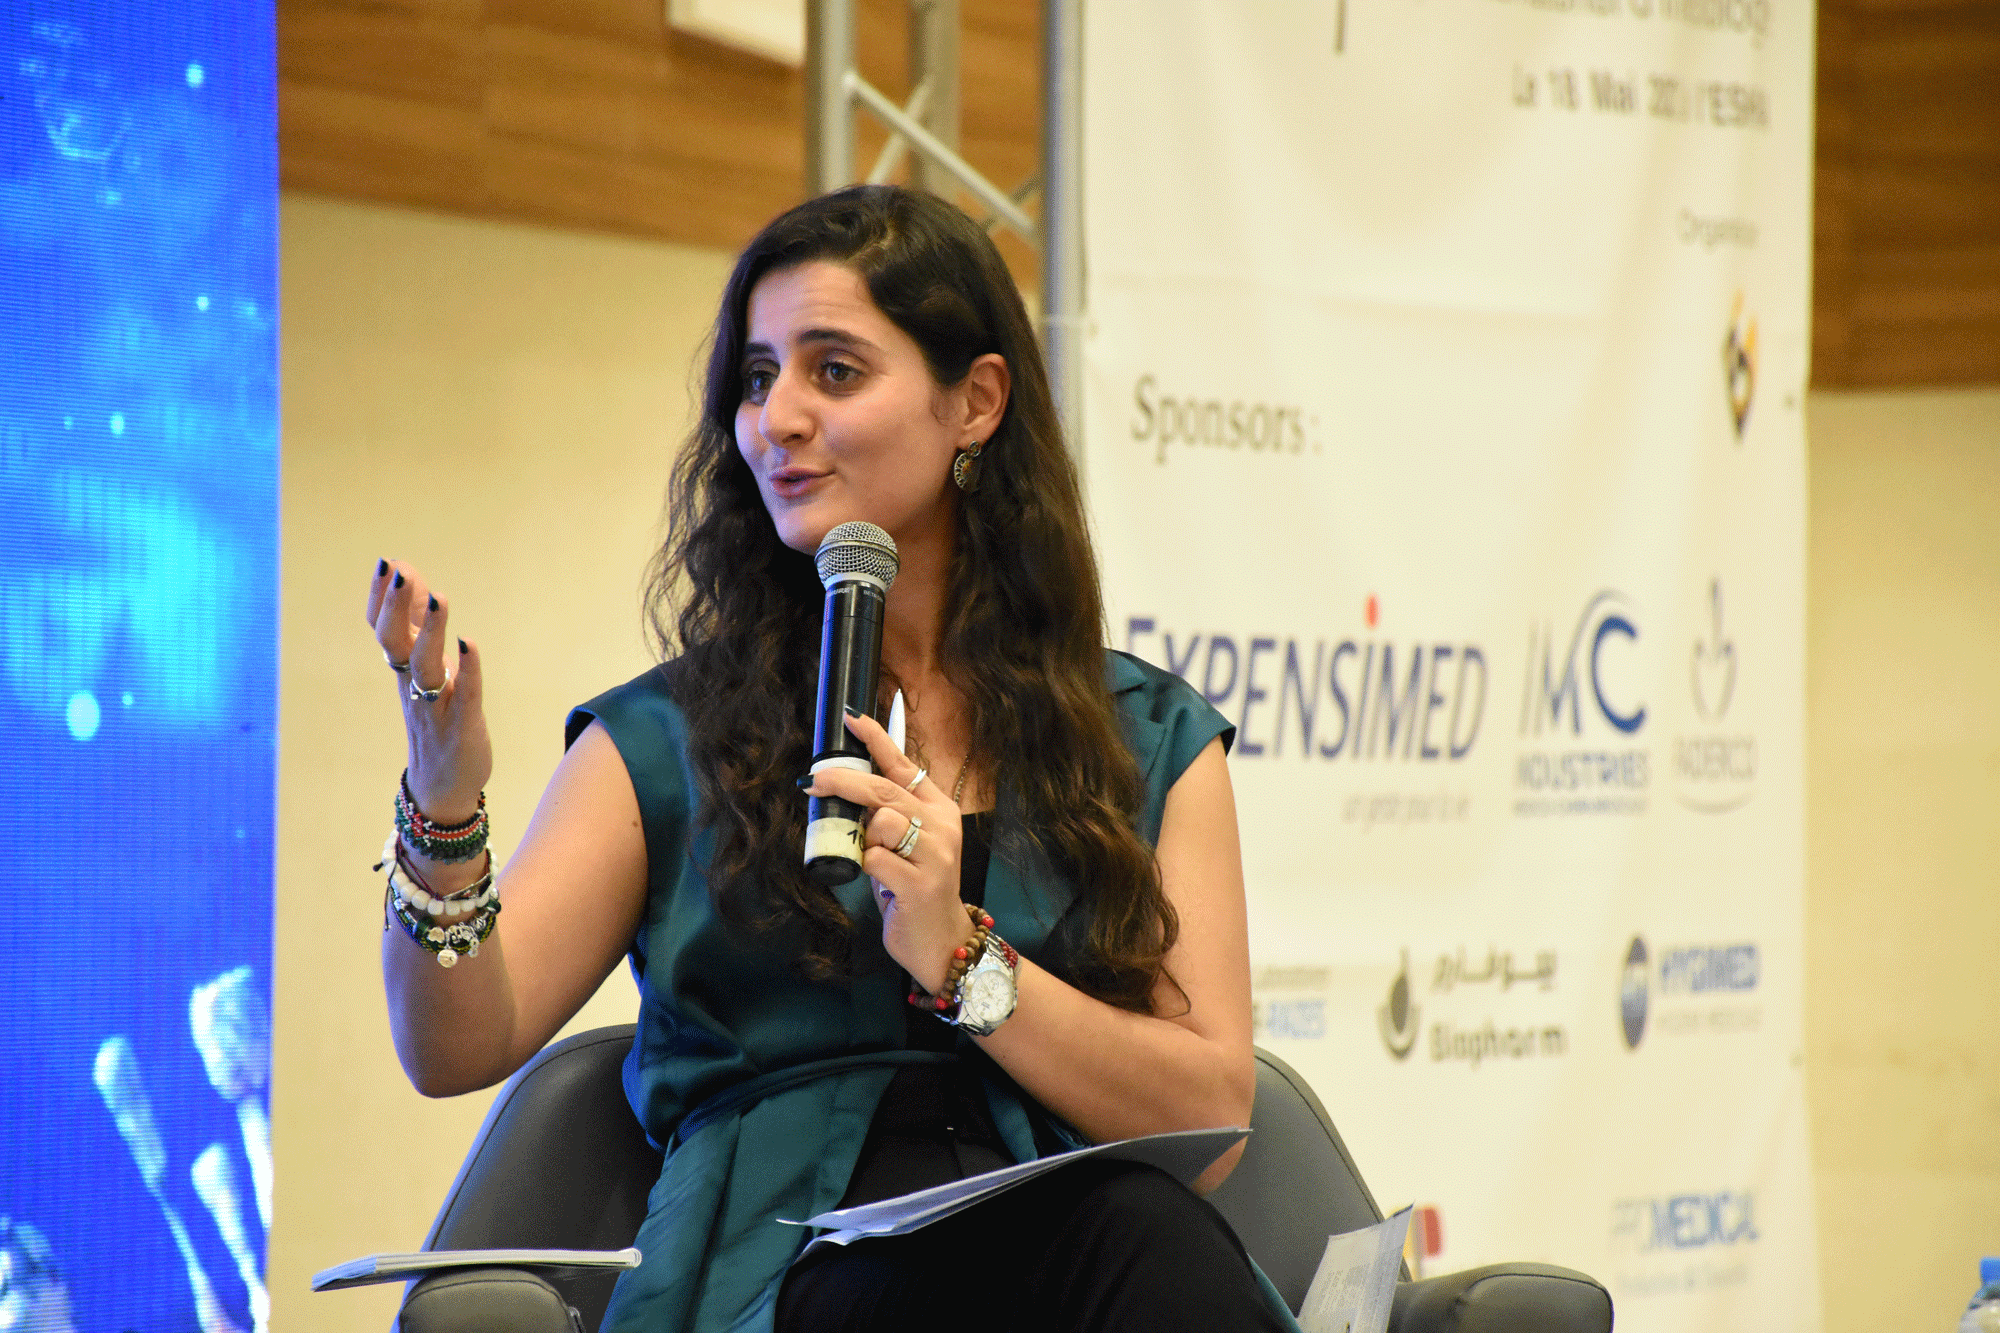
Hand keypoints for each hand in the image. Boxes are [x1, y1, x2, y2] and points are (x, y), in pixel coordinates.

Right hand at [366, 559, 491, 823]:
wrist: (443, 785)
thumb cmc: (436, 719)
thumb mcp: (422, 670)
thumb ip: (418, 625)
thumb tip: (412, 579)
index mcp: (404, 671)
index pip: (383, 629)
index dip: (381, 598)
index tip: (385, 562)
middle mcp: (414, 685)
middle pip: (396, 641)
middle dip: (397, 605)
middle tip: (400, 570)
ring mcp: (437, 705)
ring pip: (426, 665)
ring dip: (431, 630)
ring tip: (440, 596)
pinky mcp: (463, 724)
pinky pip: (465, 693)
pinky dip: (468, 669)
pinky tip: (470, 643)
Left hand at [802, 710, 966, 992]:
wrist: (940, 941)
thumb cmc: (915, 889)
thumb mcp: (906, 844)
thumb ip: (886, 816)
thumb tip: (844, 787)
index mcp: (939, 810)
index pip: (905, 765)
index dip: (877, 739)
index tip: (852, 718)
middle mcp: (942, 826)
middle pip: (884, 789)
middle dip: (843, 781)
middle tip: (812, 781)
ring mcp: (935, 855)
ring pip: (881, 822)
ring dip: (862, 837)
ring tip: (871, 858)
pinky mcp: (920, 884)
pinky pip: (875, 859)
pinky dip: (864, 865)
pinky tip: (876, 878)